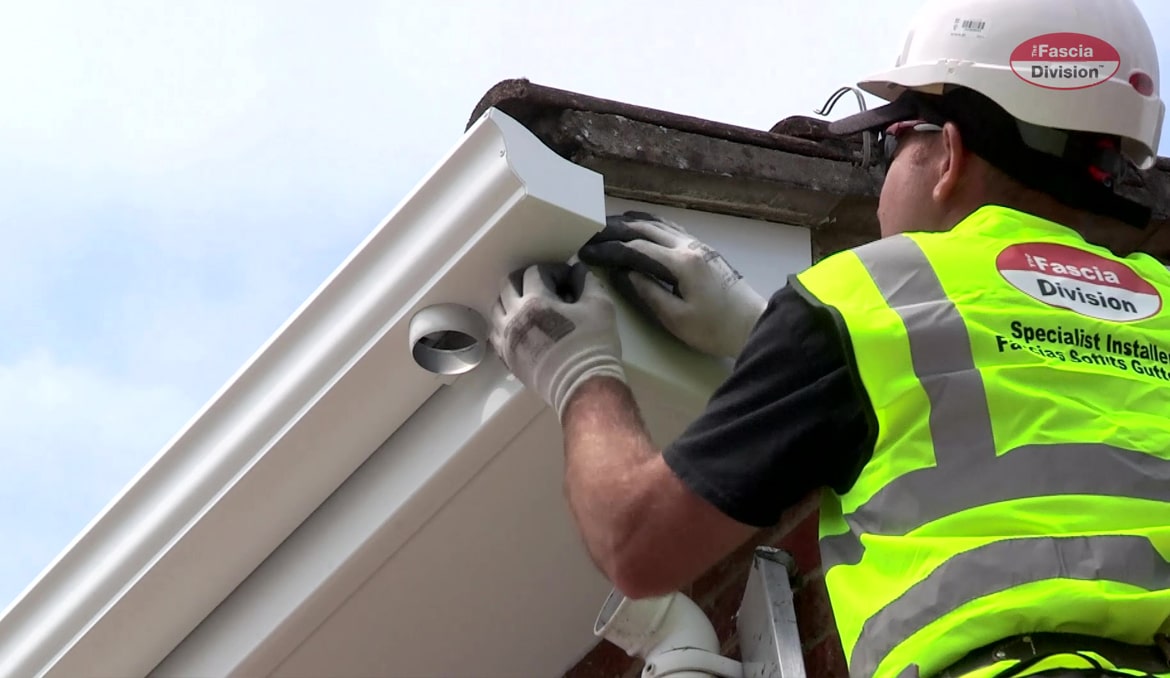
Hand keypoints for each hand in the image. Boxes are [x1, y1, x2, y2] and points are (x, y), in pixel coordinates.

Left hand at [489, 262, 626, 420]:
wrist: (583, 386)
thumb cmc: (592, 344)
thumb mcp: (600, 306)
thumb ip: (587, 281)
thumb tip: (578, 270)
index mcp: (534, 300)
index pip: (535, 272)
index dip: (552, 271)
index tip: (567, 279)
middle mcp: (513, 316)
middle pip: (508, 285)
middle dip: (526, 280)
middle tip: (545, 287)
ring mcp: (506, 338)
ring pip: (497, 308)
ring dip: (511, 301)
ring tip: (530, 306)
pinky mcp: (507, 357)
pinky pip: (495, 334)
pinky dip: (505, 325)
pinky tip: (520, 327)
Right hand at [577, 211, 766, 358]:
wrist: (755, 325)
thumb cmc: (715, 329)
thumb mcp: (677, 319)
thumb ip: (649, 293)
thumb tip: (627, 273)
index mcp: (681, 263)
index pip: (636, 248)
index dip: (608, 248)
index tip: (586, 251)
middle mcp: (689, 246)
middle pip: (646, 229)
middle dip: (615, 229)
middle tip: (591, 232)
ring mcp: (699, 245)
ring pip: (660, 224)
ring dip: (633, 223)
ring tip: (610, 224)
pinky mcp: (705, 250)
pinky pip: (672, 229)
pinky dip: (652, 226)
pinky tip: (643, 228)